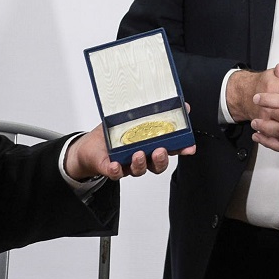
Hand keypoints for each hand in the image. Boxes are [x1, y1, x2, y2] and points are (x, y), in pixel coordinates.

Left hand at [64, 123, 193, 181]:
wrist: (90, 147)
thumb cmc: (114, 133)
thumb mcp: (135, 118)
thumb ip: (157, 112)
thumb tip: (183, 105)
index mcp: (149, 145)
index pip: (170, 149)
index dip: (181, 149)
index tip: (189, 147)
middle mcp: (141, 157)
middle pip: (157, 165)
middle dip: (161, 159)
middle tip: (160, 150)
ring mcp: (127, 164)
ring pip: (138, 170)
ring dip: (140, 163)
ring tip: (138, 154)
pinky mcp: (110, 168)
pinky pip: (115, 173)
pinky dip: (116, 170)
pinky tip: (116, 165)